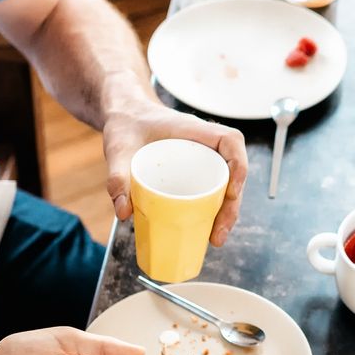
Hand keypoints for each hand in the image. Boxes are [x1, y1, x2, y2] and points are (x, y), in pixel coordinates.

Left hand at [103, 99, 247, 246]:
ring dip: (227, 212)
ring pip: (227, 184)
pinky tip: (207, 229)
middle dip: (232, 205)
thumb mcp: (118, 148)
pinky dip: (215, 209)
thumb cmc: (126, 124)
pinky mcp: (196, 170)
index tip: (231, 192)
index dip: (238, 167)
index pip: (231, 141)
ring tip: (215, 238)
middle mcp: (205, 143)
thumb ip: (117, 177)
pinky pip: (214, 188)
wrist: (124, 116)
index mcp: (193, 130)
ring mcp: (203, 158)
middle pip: (233, 172)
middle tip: (218, 233)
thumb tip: (125, 212)